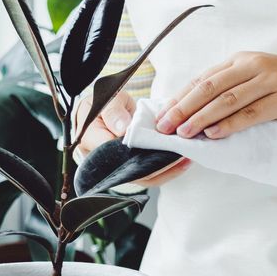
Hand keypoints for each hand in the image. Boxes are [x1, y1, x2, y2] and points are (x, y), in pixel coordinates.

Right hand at [74, 92, 190, 186]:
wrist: (106, 108)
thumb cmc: (103, 103)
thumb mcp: (106, 99)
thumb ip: (113, 112)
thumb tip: (123, 129)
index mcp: (92, 142)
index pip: (114, 156)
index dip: (136, 155)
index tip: (156, 148)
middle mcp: (105, 160)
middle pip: (132, 172)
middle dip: (157, 165)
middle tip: (177, 155)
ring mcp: (120, 165)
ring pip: (144, 176)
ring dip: (166, 169)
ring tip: (184, 158)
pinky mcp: (133, 164)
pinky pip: (150, 172)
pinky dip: (167, 168)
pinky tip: (182, 160)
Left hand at [155, 52, 276, 138]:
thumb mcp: (255, 76)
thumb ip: (230, 87)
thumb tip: (194, 110)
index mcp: (240, 60)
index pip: (202, 79)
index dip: (180, 97)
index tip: (162, 114)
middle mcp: (252, 66)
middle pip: (209, 88)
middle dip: (183, 108)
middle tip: (166, 125)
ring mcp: (268, 81)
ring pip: (228, 100)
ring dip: (202, 117)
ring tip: (184, 132)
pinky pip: (251, 113)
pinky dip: (230, 124)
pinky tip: (214, 133)